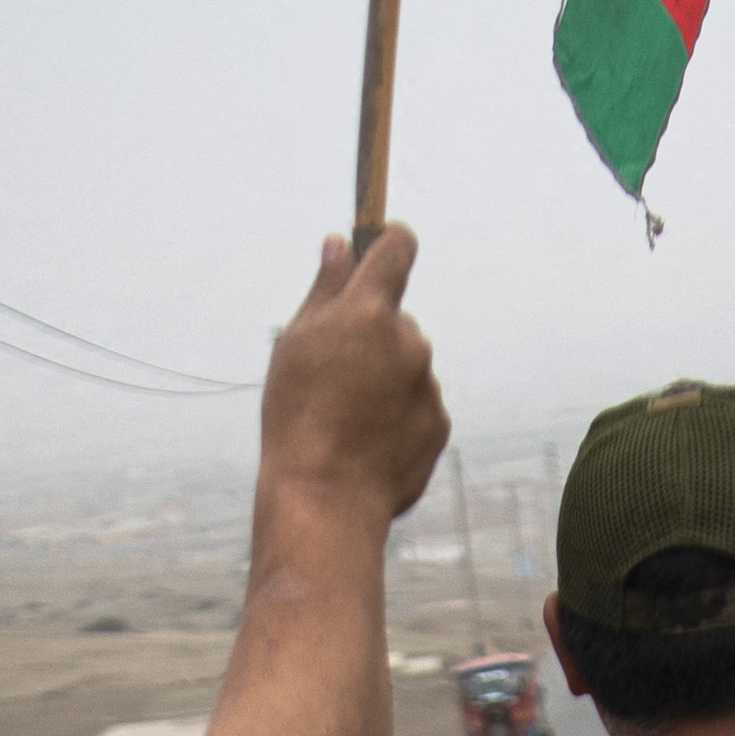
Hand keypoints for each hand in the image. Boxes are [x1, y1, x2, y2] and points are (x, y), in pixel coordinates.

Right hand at [256, 226, 446, 522]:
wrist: (326, 495)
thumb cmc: (298, 415)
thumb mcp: (295, 343)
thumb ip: (324, 289)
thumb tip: (339, 244)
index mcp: (370, 310)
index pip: (396, 249)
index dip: (391, 239)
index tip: (386, 240)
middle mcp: (409, 340)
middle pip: (395, 321)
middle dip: (371, 338)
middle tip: (334, 377)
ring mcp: (428, 384)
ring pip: (406, 367)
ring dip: (384, 381)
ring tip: (347, 419)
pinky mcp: (439, 424)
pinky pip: (417, 407)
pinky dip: (397, 418)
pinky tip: (366, 442)